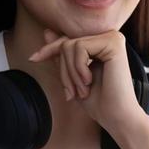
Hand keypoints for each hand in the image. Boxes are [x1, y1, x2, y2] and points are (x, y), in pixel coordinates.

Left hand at [28, 29, 145, 140]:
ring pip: (70, 46)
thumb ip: (62, 55)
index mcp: (100, 44)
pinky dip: (78, 68)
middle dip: (64, 71)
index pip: (67, 41)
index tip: (32, 58)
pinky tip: (90, 80)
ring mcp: (112, 37)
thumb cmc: (97, 101)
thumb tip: (47, 31)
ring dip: (71, 73)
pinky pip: (79, 47)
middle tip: (73, 92)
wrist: (116, 117)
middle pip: (66, 43)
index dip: (49, 50)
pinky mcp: (114, 42)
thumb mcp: (72, 77)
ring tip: (83, 89)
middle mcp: (108, 37)